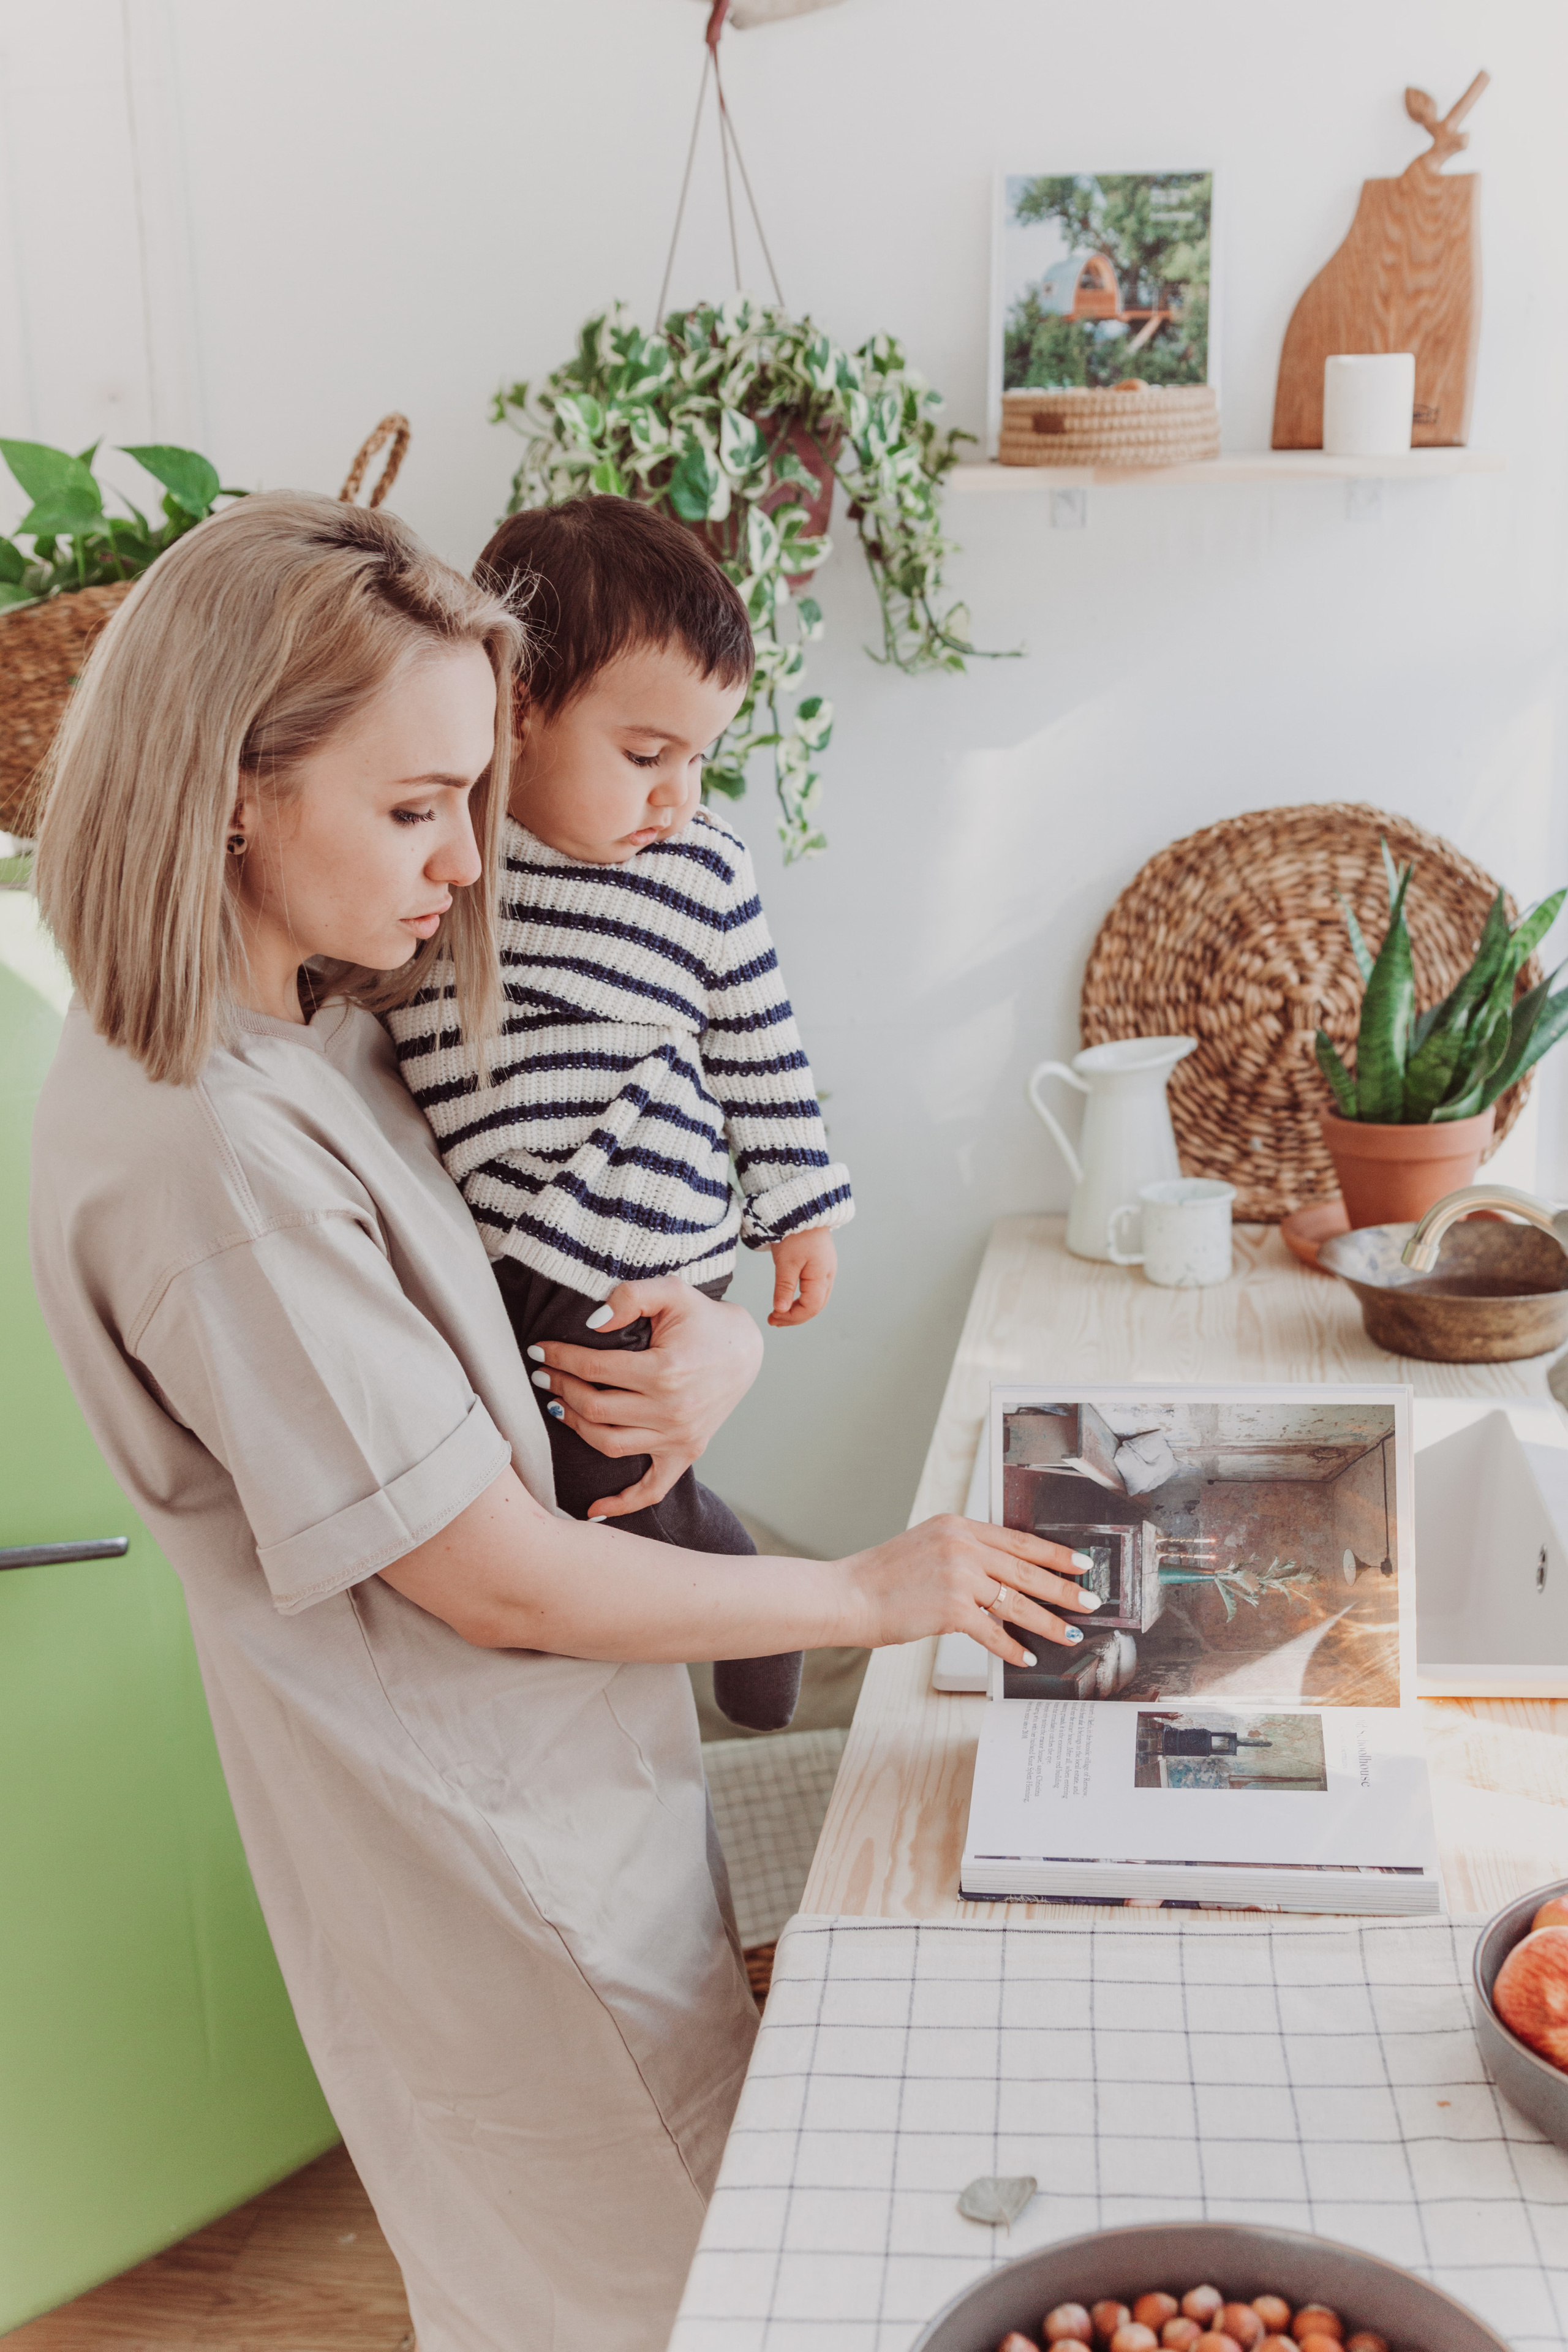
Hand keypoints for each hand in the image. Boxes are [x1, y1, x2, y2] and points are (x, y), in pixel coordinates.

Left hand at [526, 1276, 762, 1519]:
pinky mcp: (687, 1452)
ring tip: (558, 1404)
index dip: (560, 1358)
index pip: (593, 1369)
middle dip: (560, 1388)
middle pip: (594, 1408)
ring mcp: (680, 1436)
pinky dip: (622, 1504)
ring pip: (609, 1444)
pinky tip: (593, 1510)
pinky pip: (652, 1488)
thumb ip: (630, 1297)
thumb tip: (592, 1323)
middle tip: (543, 1374)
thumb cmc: (704, 1319)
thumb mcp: (672, 1291)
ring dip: (574, 1425)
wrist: (745, 1348)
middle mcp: (672, 1410)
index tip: (539, 1351)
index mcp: (665, 1370)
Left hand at [768, 1226, 836, 1325]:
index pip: (810, 1308)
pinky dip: (801, 1299)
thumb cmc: (795, 1233)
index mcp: (821, 1276)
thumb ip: (784, 1287)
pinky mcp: (820, 1265)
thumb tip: (780, 1310)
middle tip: (773, 1320)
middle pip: (815, 1307)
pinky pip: (814, 1290)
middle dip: (794, 1317)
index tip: (773, 1318)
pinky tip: (789, 1299)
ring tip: (778, 1313)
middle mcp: (828, 1276)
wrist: (802, 1209)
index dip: (792, 1317)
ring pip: (816, 1300)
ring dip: (798, 1309)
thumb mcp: (786, 1262)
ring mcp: (826, 1270)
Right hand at [842, 1515, 1100, 1664]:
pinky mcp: (951, 1609)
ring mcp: (958, 1576)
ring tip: (1070, 1634)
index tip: (1080, 1563)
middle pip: (1027, 1570)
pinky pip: (993, 1632)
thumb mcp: (927, 1545)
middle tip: (1090, 1601)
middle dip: (1063, 1588)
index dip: (1053, 1554)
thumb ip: (964, 1553)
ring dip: (1048, 1622)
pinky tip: (1026, 1657)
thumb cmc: (883, 1577)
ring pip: (1017, 1602)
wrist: (848, 1595)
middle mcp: (961, 1545)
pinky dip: (1011, 1648)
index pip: (1019, 1540)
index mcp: (958, 1525)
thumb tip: (1004, 1577)